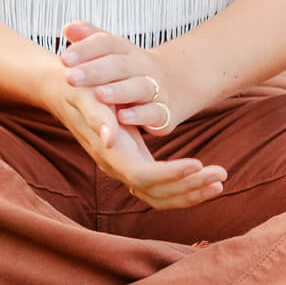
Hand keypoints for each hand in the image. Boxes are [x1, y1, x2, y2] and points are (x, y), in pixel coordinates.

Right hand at [44, 21, 226, 212]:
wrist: (64, 90)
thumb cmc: (78, 88)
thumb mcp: (85, 94)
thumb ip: (96, 117)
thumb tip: (108, 140)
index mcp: (109, 152)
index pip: (142, 176)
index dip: (170, 175)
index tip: (197, 164)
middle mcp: (116, 166)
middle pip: (155, 193)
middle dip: (189, 187)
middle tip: (221, 175)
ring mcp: (124, 169)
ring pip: (159, 196)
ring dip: (191, 193)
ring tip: (220, 182)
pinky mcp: (132, 164)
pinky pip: (160, 188)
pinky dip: (183, 189)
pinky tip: (205, 181)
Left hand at [59, 19, 176, 132]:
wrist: (175, 86)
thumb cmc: (130, 70)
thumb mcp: (113, 53)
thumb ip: (90, 39)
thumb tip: (67, 27)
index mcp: (126, 50)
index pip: (107, 43)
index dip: (87, 49)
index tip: (64, 58)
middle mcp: (142, 66)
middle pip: (120, 65)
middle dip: (95, 71)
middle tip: (71, 77)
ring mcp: (155, 88)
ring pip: (139, 87)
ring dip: (118, 91)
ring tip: (98, 95)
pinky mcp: (164, 112)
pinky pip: (155, 112)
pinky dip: (140, 115)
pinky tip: (122, 118)